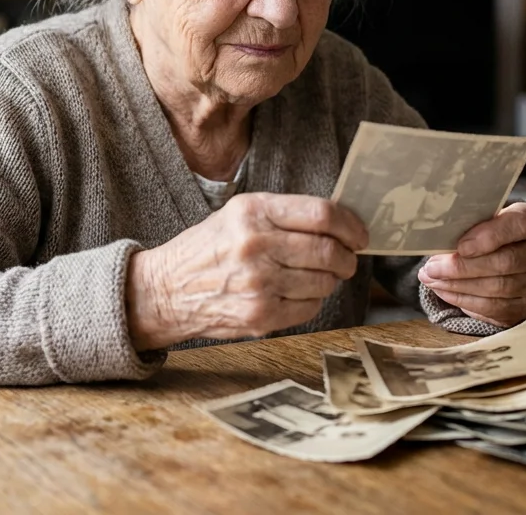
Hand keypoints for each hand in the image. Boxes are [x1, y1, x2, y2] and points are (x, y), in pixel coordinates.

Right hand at [125, 193, 367, 349]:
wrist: (166, 290)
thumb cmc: (207, 249)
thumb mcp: (238, 214)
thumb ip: (284, 215)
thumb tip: (339, 223)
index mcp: (253, 211)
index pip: (322, 215)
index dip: (351, 225)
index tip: (359, 234)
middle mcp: (256, 245)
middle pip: (329, 250)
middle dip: (348, 257)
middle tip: (348, 259)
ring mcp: (259, 283)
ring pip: (324, 281)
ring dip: (331, 279)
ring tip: (318, 275)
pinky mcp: (261, 314)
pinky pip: (310, 307)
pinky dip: (313, 300)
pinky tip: (297, 292)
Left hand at [416, 202, 525, 327]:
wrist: (510, 253)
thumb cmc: (490, 231)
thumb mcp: (483, 217)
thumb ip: (469, 223)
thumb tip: (439, 237)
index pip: (520, 224)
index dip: (490, 236)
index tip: (460, 246)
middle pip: (507, 262)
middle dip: (463, 267)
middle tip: (432, 268)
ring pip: (499, 289)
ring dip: (458, 286)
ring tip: (431, 279)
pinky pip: (495, 309)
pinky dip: (465, 301)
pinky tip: (444, 292)